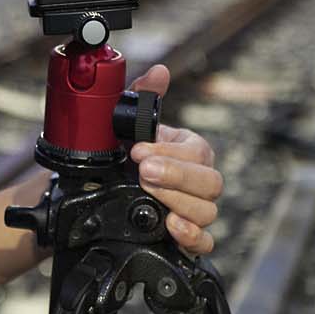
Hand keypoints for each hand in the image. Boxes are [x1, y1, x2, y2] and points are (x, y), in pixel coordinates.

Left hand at [126, 64, 221, 255]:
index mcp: (191, 150)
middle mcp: (199, 180)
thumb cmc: (123, 153)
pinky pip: (204, 241)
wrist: (103, 188)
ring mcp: (196, 209)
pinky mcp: (187, 236)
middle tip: (143, 172)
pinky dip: (191, 236)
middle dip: (175, 176)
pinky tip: (171, 227)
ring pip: (208, 211)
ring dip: (178, 203)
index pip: (198, 151)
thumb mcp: (126, 122)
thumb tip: (160, 71)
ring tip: (148, 195)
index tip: (137, 150)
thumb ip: (143, 96)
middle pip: (210, 182)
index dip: (170, 152)